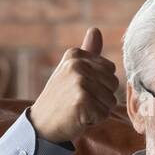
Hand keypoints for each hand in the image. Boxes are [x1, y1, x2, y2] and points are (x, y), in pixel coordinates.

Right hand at [28, 27, 117, 146]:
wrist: (41, 124)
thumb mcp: (71, 70)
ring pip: (111, 100)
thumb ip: (88, 52)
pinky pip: (104, 113)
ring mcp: (80, 82)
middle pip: (113, 84)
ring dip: (99, 110)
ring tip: (79, 109)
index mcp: (75, 54)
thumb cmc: (60, 98)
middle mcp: (77, 65)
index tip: (80, 89)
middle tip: (80, 101)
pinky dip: (94, 120)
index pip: (110, 69)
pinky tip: (79, 118)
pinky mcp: (83, 101)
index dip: (100, 84)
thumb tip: (96, 29)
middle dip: (102, 98)